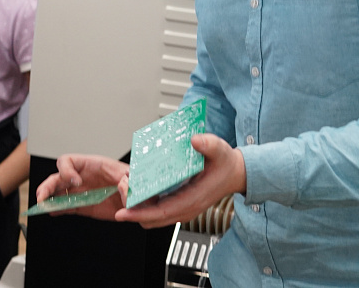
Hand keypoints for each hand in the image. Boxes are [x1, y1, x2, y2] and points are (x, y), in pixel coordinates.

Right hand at [35, 154, 129, 220]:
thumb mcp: (134, 177)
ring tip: (42, 206)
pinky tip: (51, 211)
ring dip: (48, 199)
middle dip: (47, 186)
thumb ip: (129, 181)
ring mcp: (82, 192)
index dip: (67, 171)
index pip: (69, 161)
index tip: (75, 182)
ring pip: (58, 193)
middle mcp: (83, 177)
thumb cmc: (136, 181)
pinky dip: (58, 209)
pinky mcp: (85, 206)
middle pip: (57, 177)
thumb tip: (123, 187)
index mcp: (93, 165)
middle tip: (42, 197)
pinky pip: (67, 207)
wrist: (141, 199)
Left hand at [115, 134, 246, 228]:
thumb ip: (209, 144)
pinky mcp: (179, 204)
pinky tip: (138, 186)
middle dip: (132, 208)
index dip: (139, 214)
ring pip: (152, 216)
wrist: (236, 173)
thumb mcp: (220, 150)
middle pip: (150, 219)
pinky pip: (156, 209)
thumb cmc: (226, 164)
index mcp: (192, 200)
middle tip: (122, 187)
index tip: (123, 212)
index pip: (160, 213)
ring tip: (126, 185)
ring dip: (137, 206)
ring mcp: (181, 208)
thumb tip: (195, 140)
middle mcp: (184, 209)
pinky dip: (144, 202)